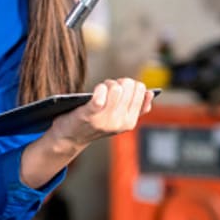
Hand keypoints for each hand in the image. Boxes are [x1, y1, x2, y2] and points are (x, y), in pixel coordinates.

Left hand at [19, 77, 153, 188]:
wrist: (68, 138)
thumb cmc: (92, 122)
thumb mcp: (117, 118)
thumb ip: (135, 109)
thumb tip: (150, 94)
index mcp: (130, 122)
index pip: (142, 91)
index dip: (129, 84)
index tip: (119, 89)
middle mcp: (121, 122)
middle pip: (129, 86)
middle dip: (118, 82)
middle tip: (107, 88)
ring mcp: (106, 120)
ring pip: (116, 88)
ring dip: (107, 84)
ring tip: (100, 89)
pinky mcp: (90, 115)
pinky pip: (100, 96)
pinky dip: (99, 90)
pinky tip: (96, 92)